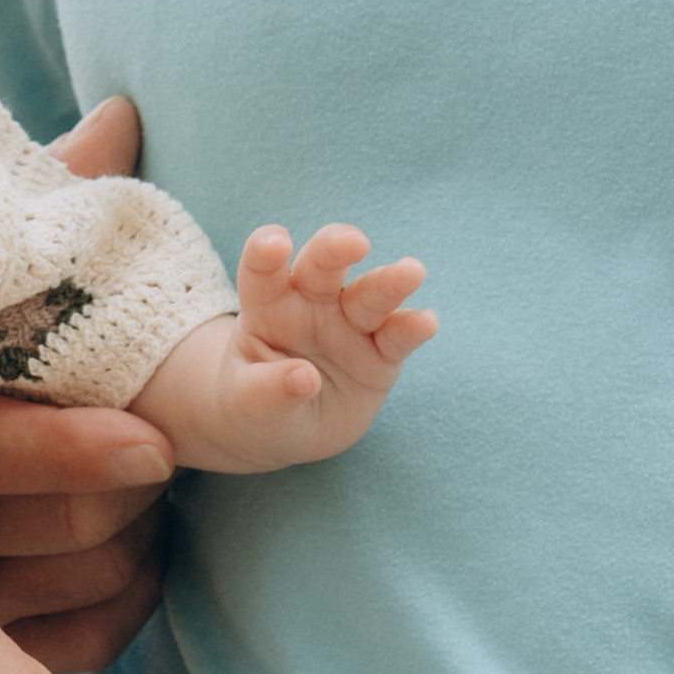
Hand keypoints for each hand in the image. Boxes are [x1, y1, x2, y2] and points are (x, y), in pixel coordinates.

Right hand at [0, 93, 174, 673]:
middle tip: (163, 447)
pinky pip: (79, 647)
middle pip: (69, 523)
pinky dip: (125, 609)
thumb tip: (122, 115)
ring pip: (85, 582)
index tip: (156, 439)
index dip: (77, 450)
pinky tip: (134, 566)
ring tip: (149, 498)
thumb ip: (38, 196)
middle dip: (139, 486)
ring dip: (142, 543)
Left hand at [135, 224, 435, 474]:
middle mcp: (311, 304)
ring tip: (411, 272)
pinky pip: (398, 336)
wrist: (289, 431)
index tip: (273, 244)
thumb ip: (267, 390)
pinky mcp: (382, 352)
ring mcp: (350, 324)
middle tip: (354, 243)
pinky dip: (413, 328)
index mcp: (267, 307)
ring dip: (390, 282)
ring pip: (370, 294)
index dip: (266, 252)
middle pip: (323, 266)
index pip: (263, 273)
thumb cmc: (255, 405)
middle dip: (337, 249)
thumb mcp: (247, 403)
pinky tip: (426, 322)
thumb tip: (303, 379)